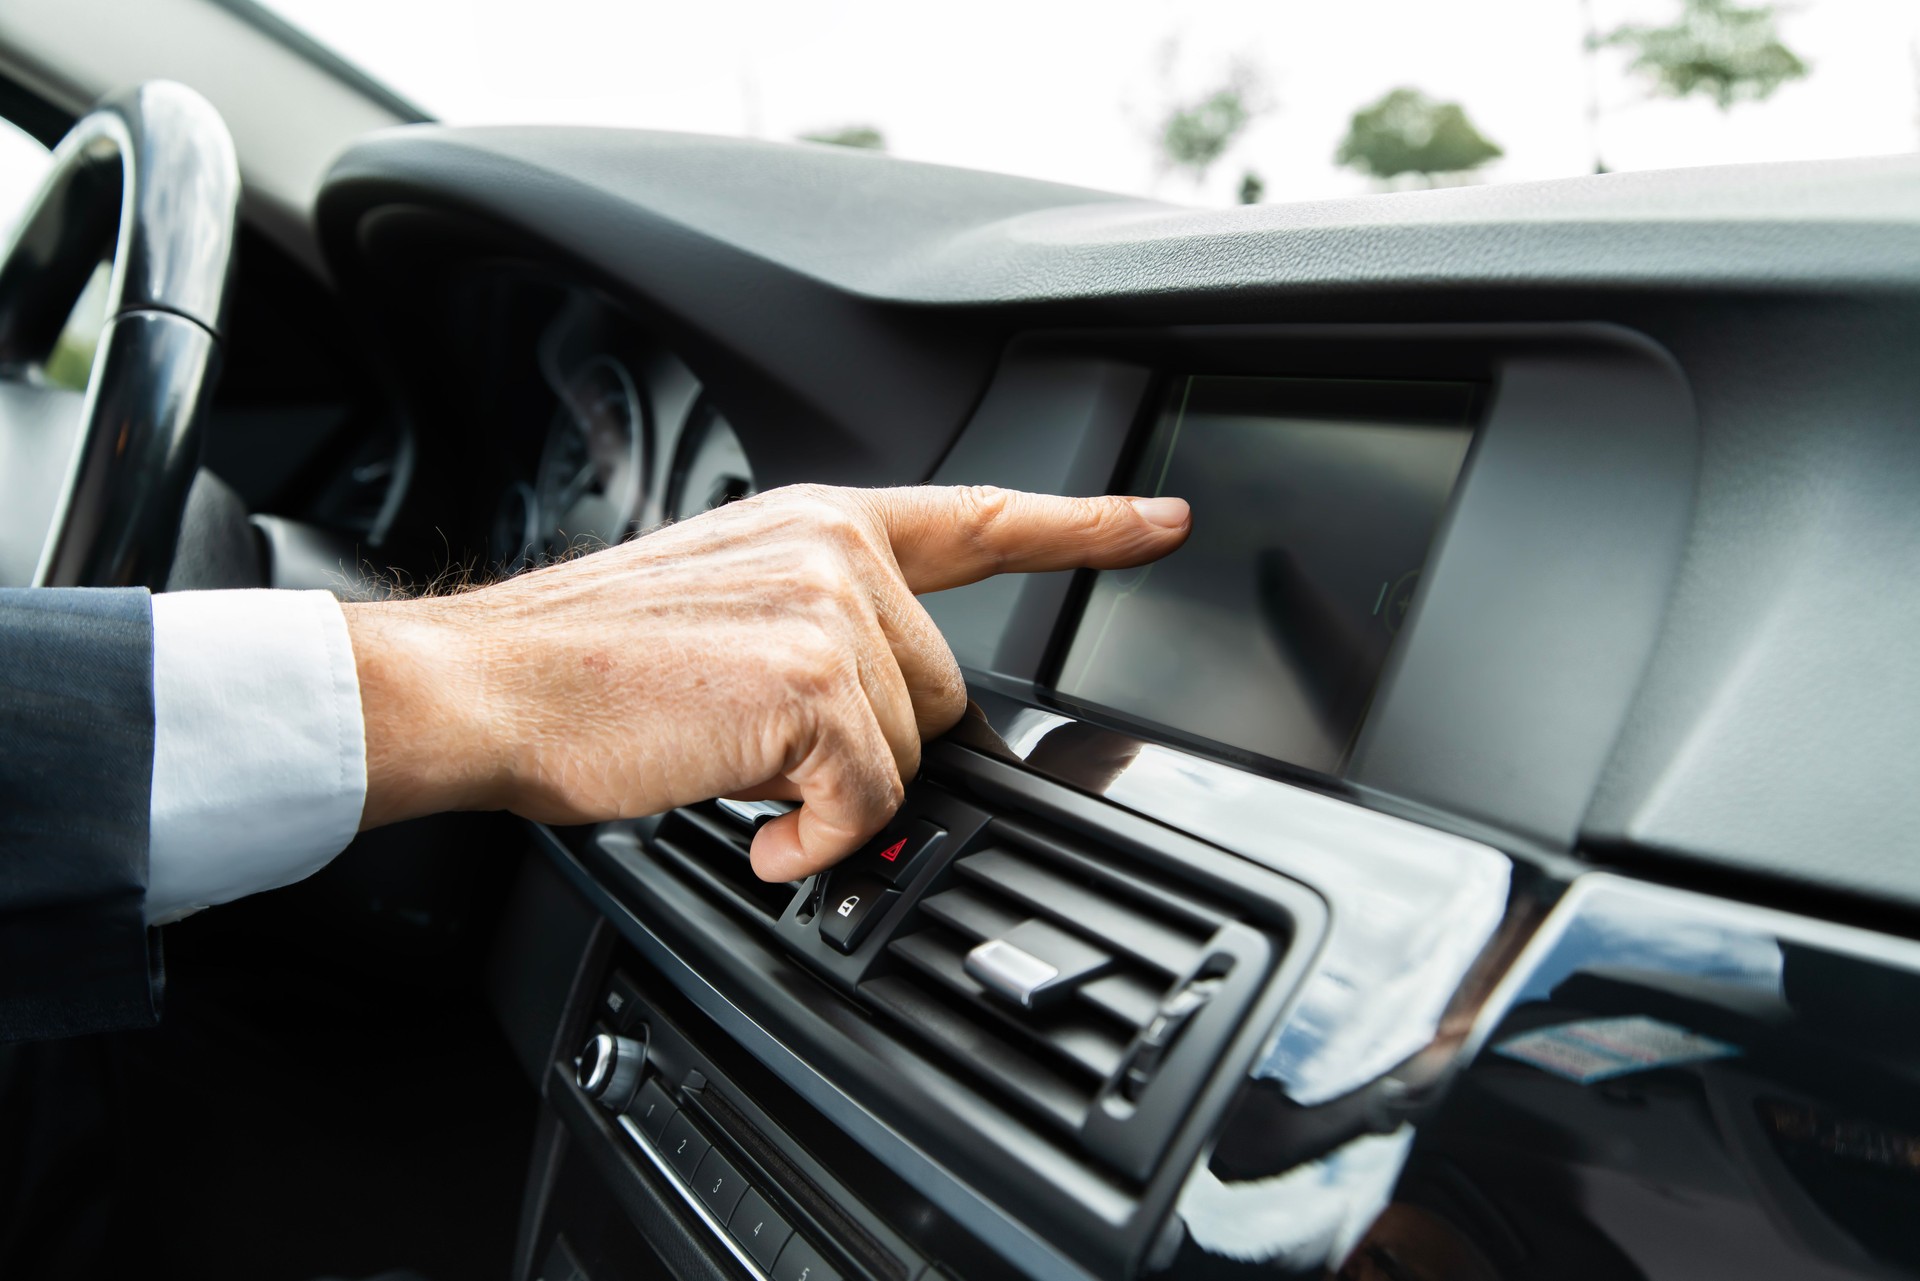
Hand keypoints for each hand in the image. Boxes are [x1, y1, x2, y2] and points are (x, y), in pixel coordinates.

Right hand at [344, 484, 1189, 880]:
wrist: (486, 685)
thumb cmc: (583, 664)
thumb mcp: (721, 603)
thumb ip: (822, 626)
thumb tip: (883, 711)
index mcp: (817, 523)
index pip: (978, 520)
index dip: (1082, 528)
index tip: (1160, 526)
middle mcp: (835, 550)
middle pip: (942, 691)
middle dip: (871, 745)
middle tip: (763, 751)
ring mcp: (830, 611)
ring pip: (907, 752)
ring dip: (831, 792)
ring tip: (734, 770)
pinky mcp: (814, 685)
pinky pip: (867, 801)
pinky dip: (813, 840)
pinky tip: (753, 826)